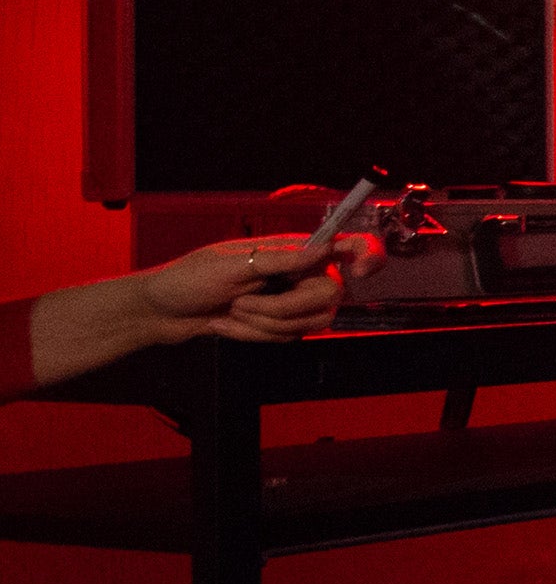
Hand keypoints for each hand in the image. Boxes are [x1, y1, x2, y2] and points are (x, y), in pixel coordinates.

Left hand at [141, 232, 373, 343]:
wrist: (161, 314)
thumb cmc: (187, 280)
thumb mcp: (228, 265)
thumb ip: (279, 259)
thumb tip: (322, 250)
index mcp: (288, 249)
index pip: (343, 247)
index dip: (366, 254)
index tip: (362, 269)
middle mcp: (297, 273)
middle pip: (329, 296)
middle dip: (284, 308)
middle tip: (243, 302)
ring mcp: (289, 301)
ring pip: (310, 322)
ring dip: (265, 323)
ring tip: (232, 312)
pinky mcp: (278, 325)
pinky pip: (287, 337)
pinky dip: (254, 335)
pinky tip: (228, 324)